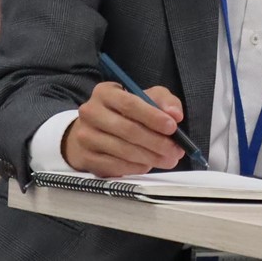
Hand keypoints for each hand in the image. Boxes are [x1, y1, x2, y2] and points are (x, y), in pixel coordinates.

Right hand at [62, 81, 185, 176]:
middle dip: (156, 142)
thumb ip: (165, 101)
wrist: (95, 129)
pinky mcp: (85, 158)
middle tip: (177, 150)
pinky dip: (135, 167)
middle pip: (127, 130)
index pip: (130, 104)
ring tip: (169, 160)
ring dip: (150, 157)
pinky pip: (114, 166)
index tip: (173, 127)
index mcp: (105, 93)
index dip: (153, 117)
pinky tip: (148, 165)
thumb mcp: (147, 97)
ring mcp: (84, 137)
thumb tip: (175, 115)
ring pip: (122, 150)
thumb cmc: (127, 111)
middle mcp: (90, 113)